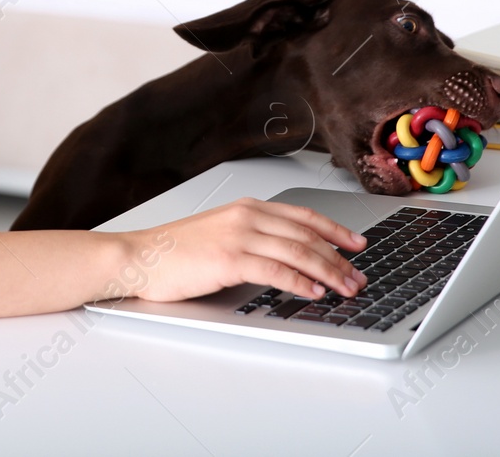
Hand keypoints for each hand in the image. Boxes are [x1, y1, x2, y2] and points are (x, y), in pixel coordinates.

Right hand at [103, 197, 366, 304]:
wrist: (140, 257)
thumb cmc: (175, 251)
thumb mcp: (220, 234)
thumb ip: (252, 239)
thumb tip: (287, 258)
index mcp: (246, 208)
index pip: (303, 216)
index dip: (335, 229)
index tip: (357, 243)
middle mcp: (246, 216)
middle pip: (307, 235)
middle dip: (339, 257)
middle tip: (359, 275)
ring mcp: (238, 236)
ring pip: (298, 251)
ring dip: (328, 271)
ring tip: (347, 287)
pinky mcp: (229, 259)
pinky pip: (275, 270)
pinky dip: (300, 282)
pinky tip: (314, 291)